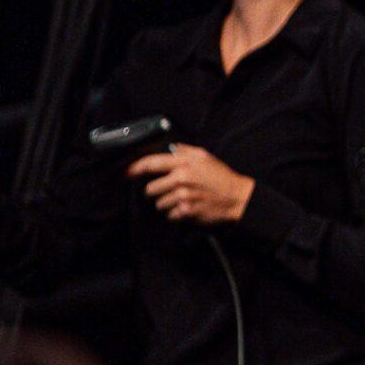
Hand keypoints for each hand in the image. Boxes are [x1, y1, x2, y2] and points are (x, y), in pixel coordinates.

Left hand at [127, 144, 254, 224]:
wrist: (237, 197)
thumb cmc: (222, 177)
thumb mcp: (206, 157)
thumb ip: (185, 151)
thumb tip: (170, 148)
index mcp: (184, 163)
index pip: (151, 163)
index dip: (134, 168)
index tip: (126, 173)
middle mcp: (181, 179)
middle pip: (150, 189)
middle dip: (156, 192)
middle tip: (169, 190)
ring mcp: (183, 196)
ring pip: (158, 204)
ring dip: (166, 204)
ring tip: (181, 199)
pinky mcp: (186, 211)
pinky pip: (169, 215)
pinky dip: (175, 214)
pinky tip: (186, 207)